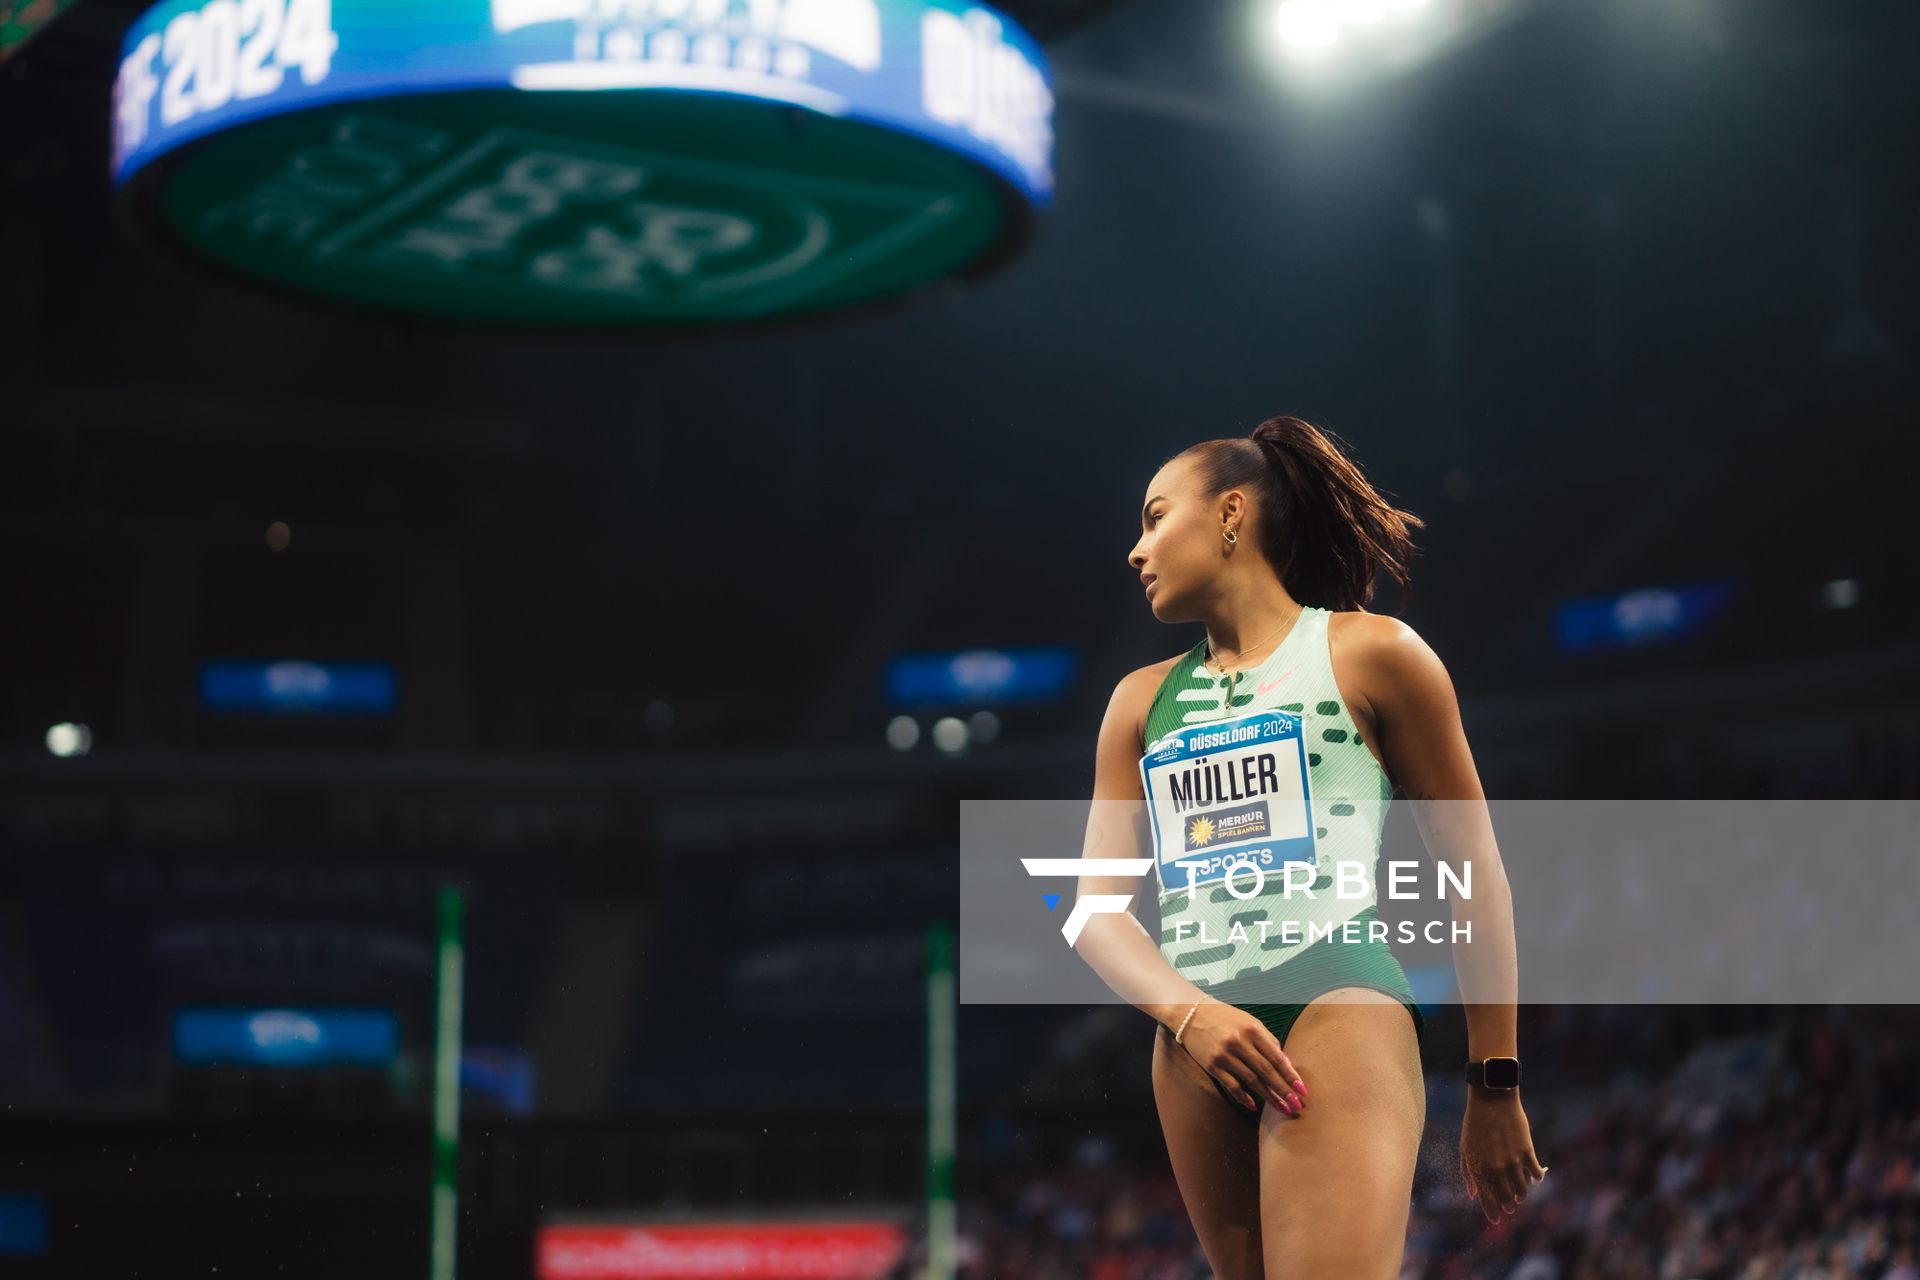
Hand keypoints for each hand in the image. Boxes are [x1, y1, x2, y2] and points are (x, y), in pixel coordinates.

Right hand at [1175, 1000, 1306, 1115]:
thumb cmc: (1225, 1018)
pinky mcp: (1212, 1065)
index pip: (1276, 1057)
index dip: (1290, 1075)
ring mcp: (1224, 1055)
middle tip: (1297, 1106)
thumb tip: (1286, 1063)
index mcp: (1252, 1029)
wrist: (1190, 1014)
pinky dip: (1243, 1097)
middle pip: (1266, 1071)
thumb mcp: (1249, 1021)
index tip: (1302, 1090)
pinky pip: (1231, 1085)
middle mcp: (1239, 1042)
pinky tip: (1254, 1106)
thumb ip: (1268, 1040)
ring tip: (1282, 1108)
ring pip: (1252, 1080)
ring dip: (1269, 1097)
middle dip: (1283, 1090)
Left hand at [1460, 1088, 1545, 1221]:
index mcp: (1478, 1169)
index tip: (1495, 1219)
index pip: (1487, 1200)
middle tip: (1509, 1207)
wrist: (1491, 1101)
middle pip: (1506, 1199)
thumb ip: (1468, 1173)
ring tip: (1520, 1196)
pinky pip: (1536, 1174)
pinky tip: (1533, 1178)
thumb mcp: (1465, 1148)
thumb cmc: (1475, 1124)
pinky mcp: (1527, 1152)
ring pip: (1523, 1191)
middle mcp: (1496, 1169)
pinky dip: (1535, 1179)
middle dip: (1508, 1205)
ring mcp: (1513, 1162)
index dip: (1492, 1212)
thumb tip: (1472, 1194)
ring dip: (1521, 1196)